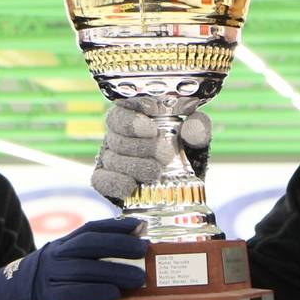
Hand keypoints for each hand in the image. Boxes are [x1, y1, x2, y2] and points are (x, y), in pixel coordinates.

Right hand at [0, 217, 144, 299]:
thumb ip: (94, 254)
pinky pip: (72, 293)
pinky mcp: (45, 295)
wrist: (7, 298)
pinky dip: (95, 293)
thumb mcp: (67, 261)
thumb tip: (134, 241)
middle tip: (144, 251)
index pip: (92, 228)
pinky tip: (114, 296)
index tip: (141, 226)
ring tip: (139, 279)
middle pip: (90, 244)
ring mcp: (49, 274)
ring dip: (114, 272)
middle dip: (119, 245)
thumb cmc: (51, 281)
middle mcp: (56, 254)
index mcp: (64, 243)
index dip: (116, 225)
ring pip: (84, 269)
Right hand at [91, 100, 212, 204]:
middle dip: (141, 148)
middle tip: (165, 155)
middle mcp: (118, 137)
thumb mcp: (194, 138)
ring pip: (112, 160)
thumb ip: (197, 128)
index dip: (132, 122)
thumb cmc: (183, 152)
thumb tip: (193, 128)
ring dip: (135, 167)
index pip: (120, 114)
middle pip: (117, 139)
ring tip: (156, 172)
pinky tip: (131, 186)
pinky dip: (116, 183)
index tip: (151, 130)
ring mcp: (111, 159)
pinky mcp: (107, 181)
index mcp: (135, 118)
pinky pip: (101, 180)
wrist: (182, 183)